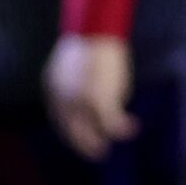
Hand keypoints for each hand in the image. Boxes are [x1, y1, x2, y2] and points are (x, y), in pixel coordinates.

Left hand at [45, 32, 136, 158]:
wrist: (94, 31)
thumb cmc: (88, 42)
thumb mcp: (73, 64)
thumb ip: (74, 83)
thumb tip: (87, 93)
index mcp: (54, 89)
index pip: (59, 118)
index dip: (71, 132)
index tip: (81, 139)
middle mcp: (63, 100)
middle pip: (72, 130)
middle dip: (84, 144)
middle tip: (97, 153)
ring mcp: (80, 104)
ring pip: (93, 130)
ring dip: (104, 139)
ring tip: (118, 140)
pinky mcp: (99, 102)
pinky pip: (111, 124)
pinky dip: (122, 129)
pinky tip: (132, 127)